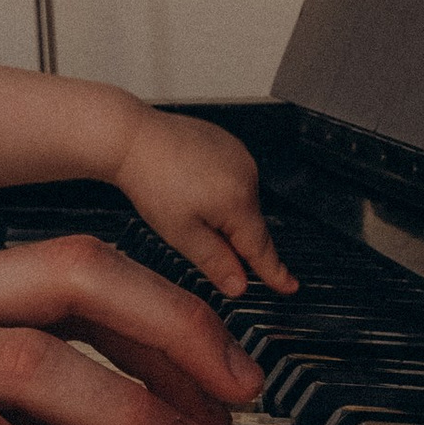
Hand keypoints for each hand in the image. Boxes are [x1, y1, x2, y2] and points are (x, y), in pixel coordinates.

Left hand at [112, 109, 295, 300]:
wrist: (133, 138)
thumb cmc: (151, 182)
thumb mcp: (182, 235)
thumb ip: (215, 263)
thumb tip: (239, 287)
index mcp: (238, 201)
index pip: (261, 248)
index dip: (275, 272)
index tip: (290, 286)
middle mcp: (247, 175)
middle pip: (248, 224)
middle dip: (227, 236)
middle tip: (191, 227)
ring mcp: (240, 155)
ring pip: (239, 200)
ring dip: (220, 210)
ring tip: (183, 198)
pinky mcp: (229, 143)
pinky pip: (231, 177)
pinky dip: (217, 187)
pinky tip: (189, 182)